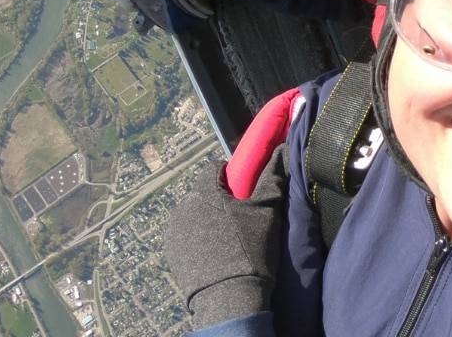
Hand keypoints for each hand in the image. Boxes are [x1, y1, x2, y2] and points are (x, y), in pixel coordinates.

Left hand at [164, 145, 287, 328]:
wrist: (230, 299)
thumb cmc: (250, 249)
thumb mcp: (267, 211)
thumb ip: (272, 178)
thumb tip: (280, 151)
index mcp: (204, 191)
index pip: (215, 169)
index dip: (232, 176)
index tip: (246, 192)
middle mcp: (183, 207)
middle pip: (204, 193)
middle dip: (220, 199)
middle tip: (242, 218)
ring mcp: (174, 232)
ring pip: (195, 215)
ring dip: (208, 220)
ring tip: (229, 240)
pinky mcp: (172, 254)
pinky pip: (187, 237)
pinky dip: (199, 240)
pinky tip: (216, 254)